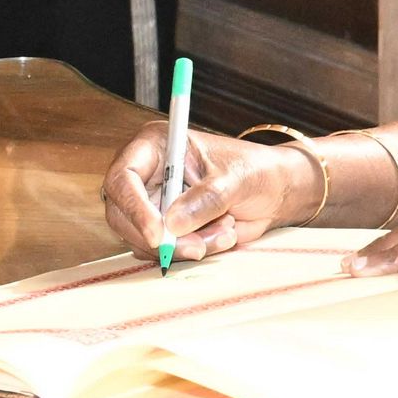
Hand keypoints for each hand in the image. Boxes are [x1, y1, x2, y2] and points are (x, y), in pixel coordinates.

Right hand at [102, 125, 320, 264]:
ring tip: (226, 230)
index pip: (123, 178)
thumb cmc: (256, 171)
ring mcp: (152, 204)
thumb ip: (206, 199)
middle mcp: (146, 175)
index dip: (134, 208)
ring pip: (143, 239)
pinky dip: (191, 250)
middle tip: (196, 248)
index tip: (158, 235)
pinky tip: (222, 234)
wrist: (274, 192)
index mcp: (157, 146)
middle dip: (161, 238)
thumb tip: (171, 224)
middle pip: (123, 215)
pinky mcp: (163, 228)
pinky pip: (162, 251)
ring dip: (184, 245)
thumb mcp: (237, 179)